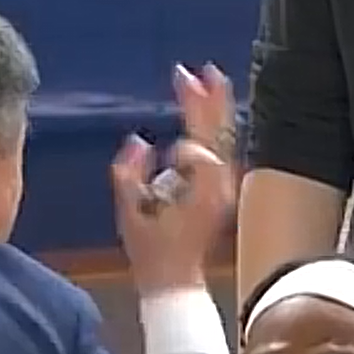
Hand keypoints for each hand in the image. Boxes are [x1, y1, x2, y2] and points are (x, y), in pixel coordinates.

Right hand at [111, 63, 236, 296]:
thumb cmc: (151, 252)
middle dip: (208, 101)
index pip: (196, 150)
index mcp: (201, 190)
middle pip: (218, 134)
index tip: (166, 142)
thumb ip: (129, 174)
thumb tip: (139, 141)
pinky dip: (213, 129)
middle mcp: (219, 185)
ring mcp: (222, 188)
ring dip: (215, 109)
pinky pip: (220, 151)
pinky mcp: (219, 191)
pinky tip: (208, 115)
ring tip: (209, 80)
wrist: (174, 282)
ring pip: (224, 139)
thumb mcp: (130, 214)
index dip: (181, 146)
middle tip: (199, 71)